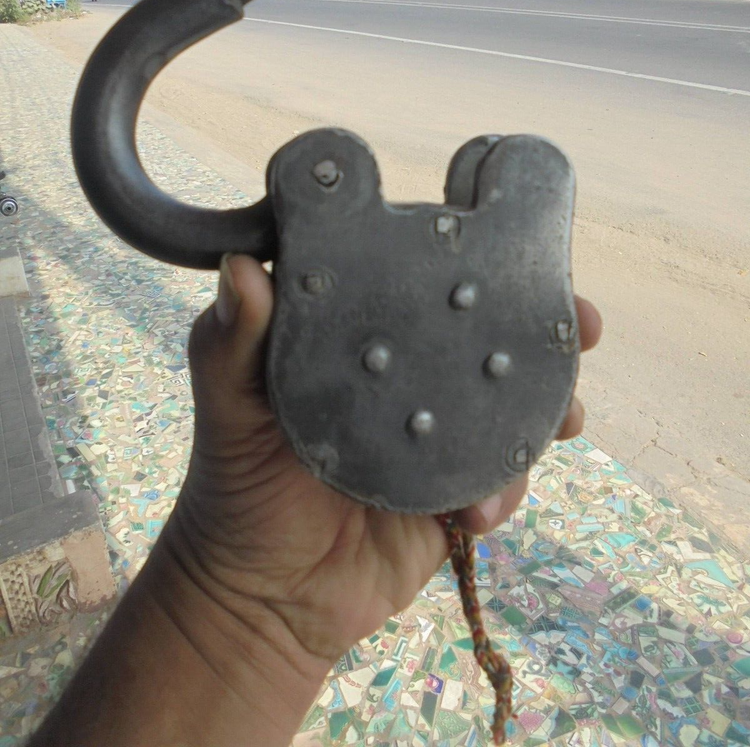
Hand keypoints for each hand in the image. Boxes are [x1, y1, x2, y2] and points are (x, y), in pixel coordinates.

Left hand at [166, 254, 601, 676]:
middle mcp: (408, 380)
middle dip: (538, 326)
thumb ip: (233, 340)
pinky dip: (507, 487)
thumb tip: (240, 265)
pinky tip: (481, 509)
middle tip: (580, 324)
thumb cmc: (235, 488)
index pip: (419, 286)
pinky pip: (503, 478)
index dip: (464, 260)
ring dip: (547, 403)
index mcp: (361, 344)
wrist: (264, 601)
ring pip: (509, 403)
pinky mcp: (456, 493)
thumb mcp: (228, 406)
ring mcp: (438, 436)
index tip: (505, 241)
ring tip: (565, 416)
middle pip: (483, 338)